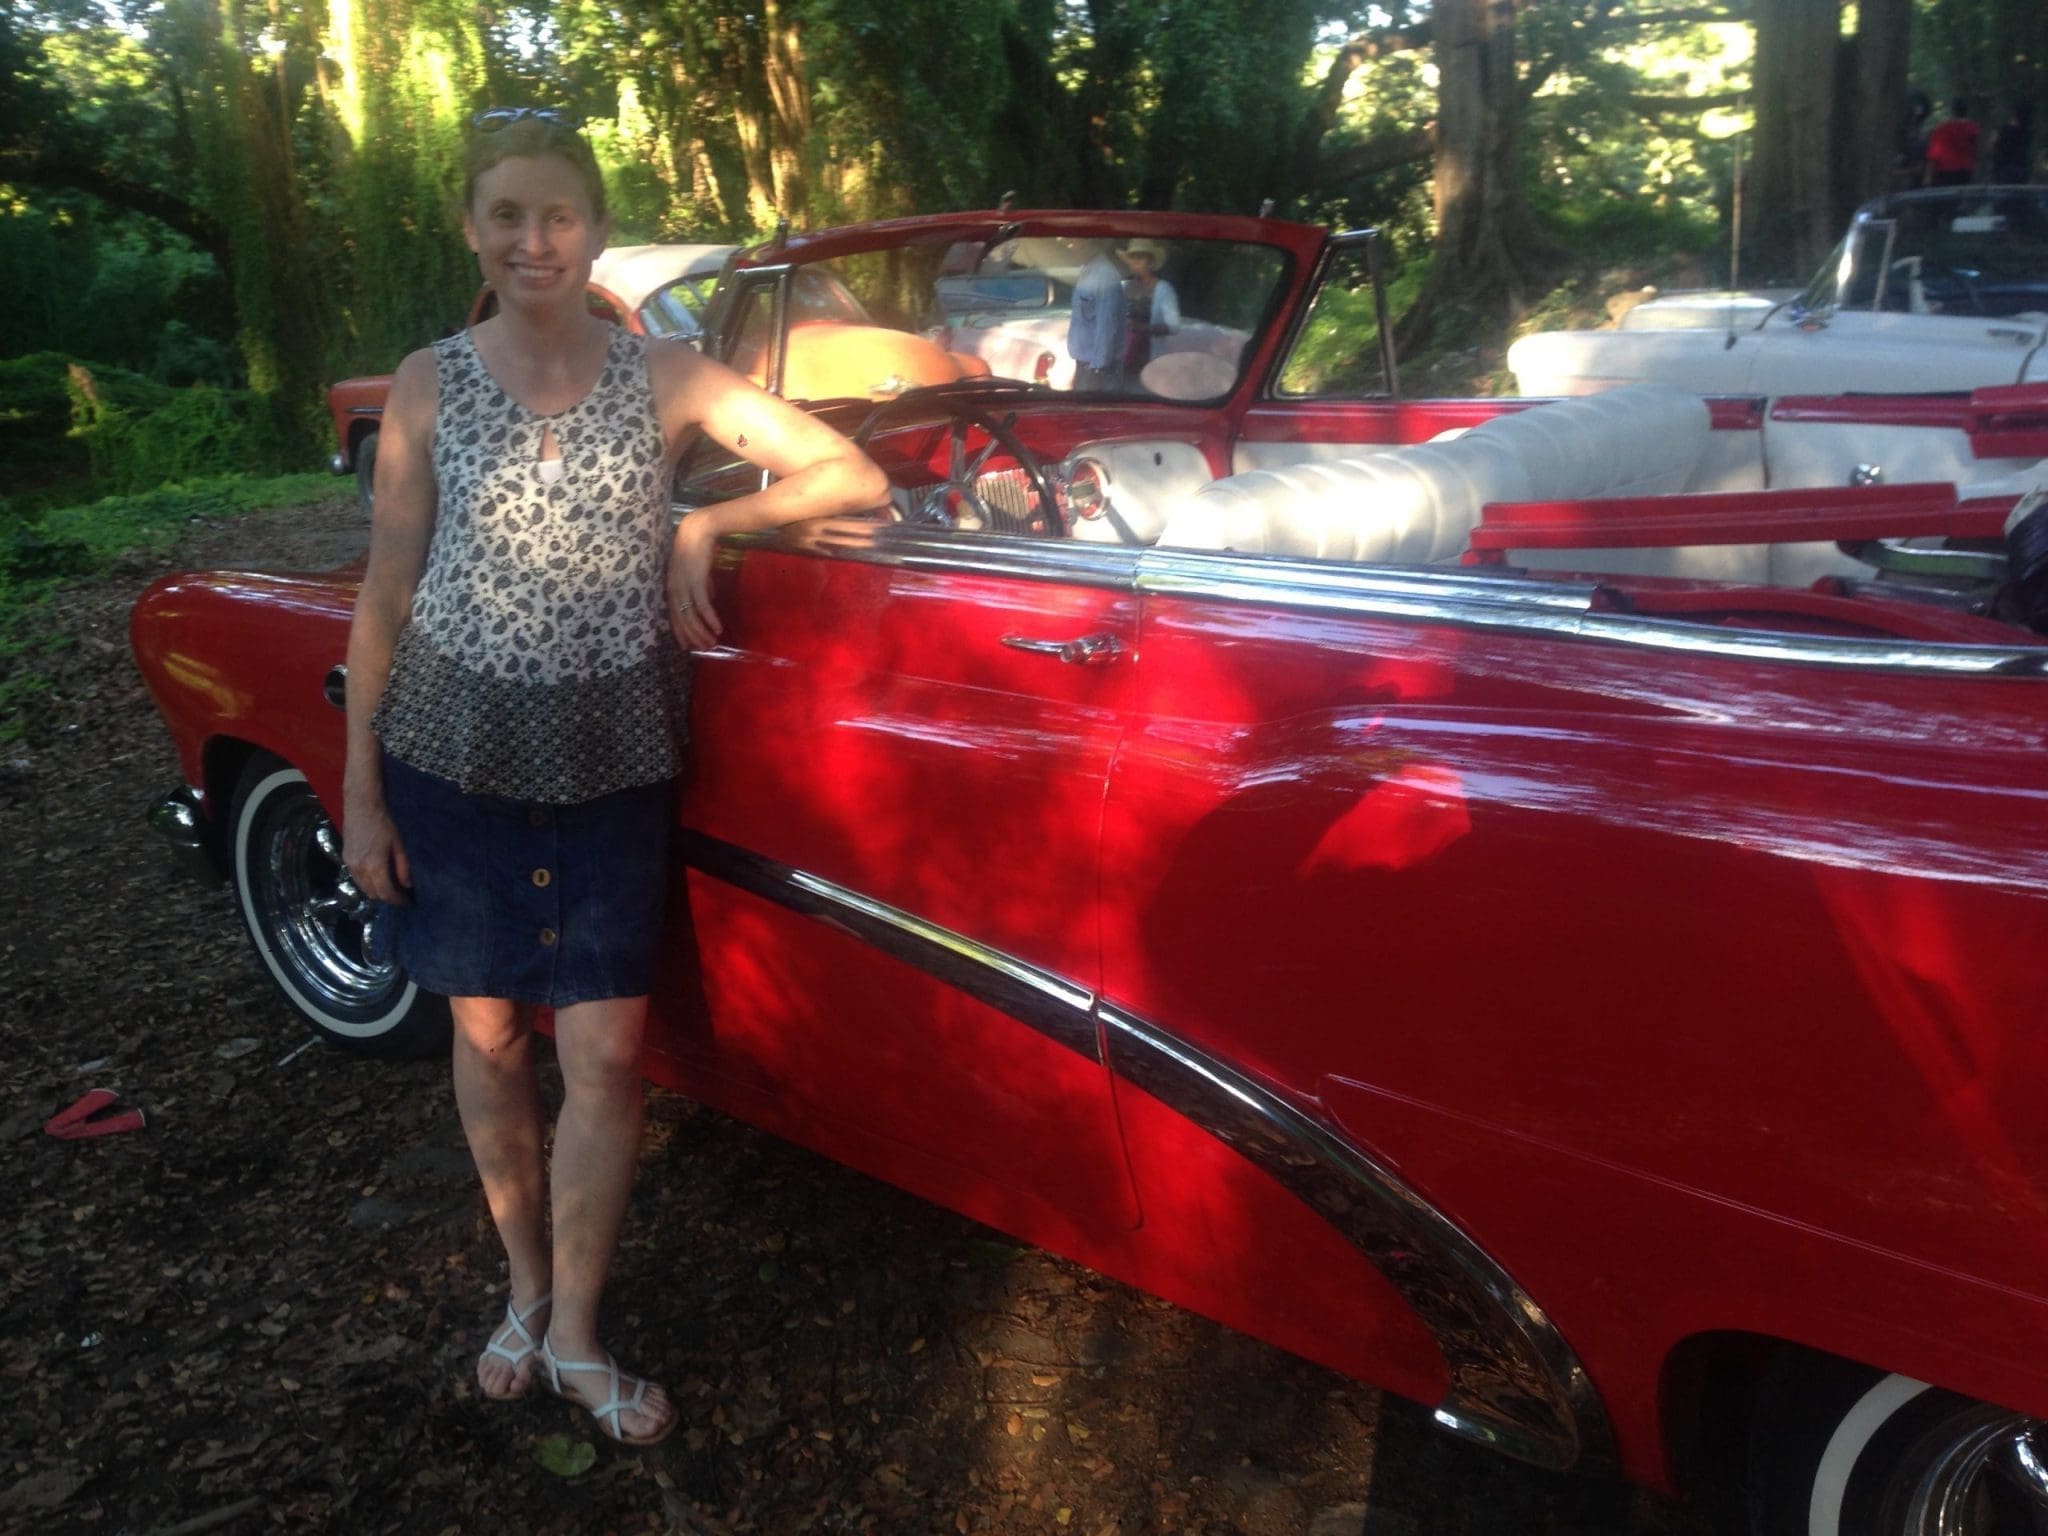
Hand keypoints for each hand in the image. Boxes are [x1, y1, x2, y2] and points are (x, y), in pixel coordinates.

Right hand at [343, 795, 411, 905]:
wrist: (362, 805)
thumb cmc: (384, 822)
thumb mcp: (399, 845)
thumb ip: (403, 868)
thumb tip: (407, 886)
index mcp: (374, 866)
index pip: (386, 893)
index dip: (397, 901)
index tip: (407, 901)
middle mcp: (359, 869)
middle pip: (373, 894)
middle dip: (387, 898)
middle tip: (401, 896)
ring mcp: (350, 864)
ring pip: (363, 888)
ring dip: (376, 892)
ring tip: (391, 888)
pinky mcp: (345, 858)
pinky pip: (356, 879)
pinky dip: (367, 883)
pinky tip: (378, 877)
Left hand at [668, 516, 722, 650]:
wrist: (699, 529)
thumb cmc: (698, 548)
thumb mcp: (698, 571)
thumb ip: (703, 586)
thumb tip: (710, 599)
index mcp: (672, 587)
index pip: (673, 616)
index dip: (681, 632)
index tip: (688, 646)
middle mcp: (674, 589)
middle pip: (681, 620)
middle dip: (693, 637)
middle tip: (704, 648)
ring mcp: (684, 586)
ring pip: (691, 617)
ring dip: (702, 632)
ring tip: (712, 643)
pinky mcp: (696, 581)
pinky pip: (702, 606)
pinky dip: (710, 619)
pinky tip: (717, 629)